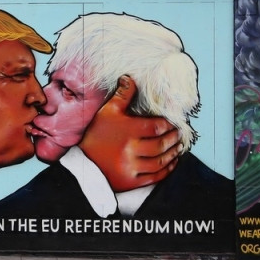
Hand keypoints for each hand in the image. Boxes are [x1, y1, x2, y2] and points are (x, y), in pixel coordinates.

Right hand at [79, 75, 180, 191]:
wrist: (81, 162)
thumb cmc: (95, 134)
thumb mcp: (106, 112)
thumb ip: (121, 95)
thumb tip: (129, 78)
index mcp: (127, 131)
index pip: (157, 127)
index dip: (168, 125)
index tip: (172, 124)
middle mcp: (130, 150)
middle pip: (161, 144)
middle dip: (173, 139)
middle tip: (178, 135)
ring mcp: (130, 167)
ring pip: (160, 161)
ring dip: (172, 154)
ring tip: (177, 148)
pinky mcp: (130, 181)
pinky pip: (154, 177)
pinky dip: (166, 170)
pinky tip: (171, 163)